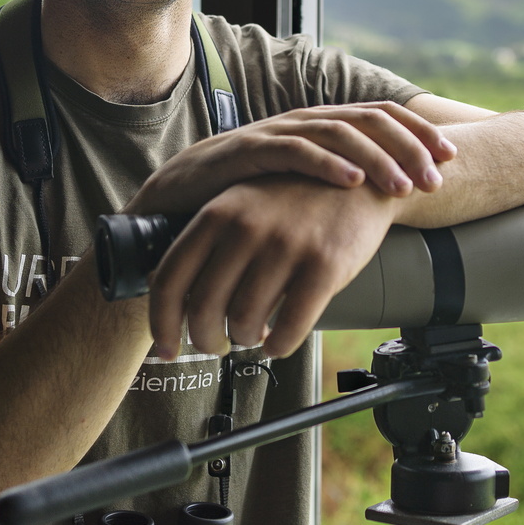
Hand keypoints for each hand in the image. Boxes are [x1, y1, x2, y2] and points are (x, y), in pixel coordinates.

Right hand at [130, 101, 455, 215]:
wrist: (175, 202)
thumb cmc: (245, 200)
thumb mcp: (302, 191)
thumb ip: (338, 187)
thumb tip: (391, 202)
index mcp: (320, 128)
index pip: (379, 117)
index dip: (417, 132)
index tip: (451, 157)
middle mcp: (302, 122)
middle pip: (367, 120)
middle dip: (408, 145)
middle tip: (438, 175)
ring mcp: (274, 133)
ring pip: (337, 133)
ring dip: (377, 158)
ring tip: (405, 185)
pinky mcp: (246, 151)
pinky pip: (293, 151)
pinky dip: (326, 164)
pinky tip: (353, 182)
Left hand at [146, 175, 401, 359]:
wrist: (362, 176)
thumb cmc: (295, 198)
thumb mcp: (241, 204)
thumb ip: (207, 240)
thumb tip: (167, 290)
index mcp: (216, 213)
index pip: (169, 280)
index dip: (161, 324)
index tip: (166, 348)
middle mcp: (246, 228)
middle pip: (204, 311)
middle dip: (207, 340)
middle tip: (217, 344)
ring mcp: (286, 245)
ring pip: (246, 322)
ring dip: (246, 340)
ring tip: (253, 336)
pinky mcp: (325, 264)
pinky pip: (290, 327)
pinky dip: (279, 345)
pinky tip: (278, 342)